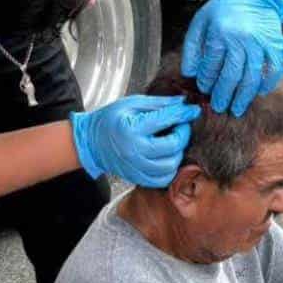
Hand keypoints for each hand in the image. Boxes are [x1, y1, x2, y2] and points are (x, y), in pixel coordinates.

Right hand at [70, 95, 200, 186]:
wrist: (90, 142)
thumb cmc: (110, 120)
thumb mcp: (131, 104)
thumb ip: (158, 104)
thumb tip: (182, 103)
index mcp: (132, 128)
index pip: (166, 120)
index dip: (183, 114)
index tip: (193, 110)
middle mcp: (134, 151)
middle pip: (172, 146)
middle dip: (183, 135)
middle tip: (181, 127)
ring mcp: (135, 167)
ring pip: (170, 166)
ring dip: (177, 153)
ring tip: (173, 143)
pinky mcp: (136, 178)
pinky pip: (161, 180)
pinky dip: (169, 169)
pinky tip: (167, 158)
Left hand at [181, 0, 282, 116]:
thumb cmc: (224, 8)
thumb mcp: (201, 22)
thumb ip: (192, 48)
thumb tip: (190, 73)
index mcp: (221, 33)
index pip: (212, 65)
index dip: (207, 81)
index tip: (205, 89)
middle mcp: (241, 39)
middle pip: (232, 75)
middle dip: (224, 95)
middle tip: (220, 107)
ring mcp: (260, 43)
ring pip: (252, 77)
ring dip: (244, 96)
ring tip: (238, 108)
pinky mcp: (275, 44)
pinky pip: (274, 70)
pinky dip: (267, 84)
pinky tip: (260, 92)